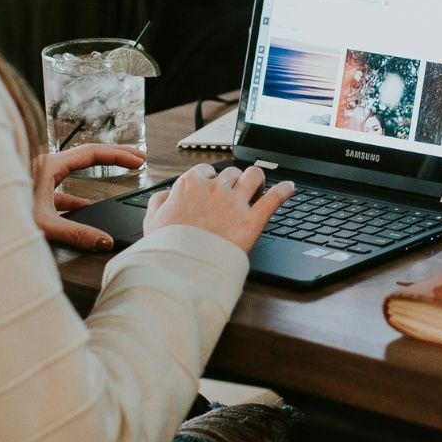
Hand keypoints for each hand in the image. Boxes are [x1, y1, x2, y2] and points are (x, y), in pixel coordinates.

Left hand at [33, 142, 145, 250]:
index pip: (92, 153)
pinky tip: (86, 206)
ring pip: (76, 168)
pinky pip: (63, 186)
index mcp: (50, 165)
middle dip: (116, 155)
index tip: (138, 161)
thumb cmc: (5, 215)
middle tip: (139, 157)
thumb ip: (77, 233)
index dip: (118, 155)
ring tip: (120, 172)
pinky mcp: (36, 191)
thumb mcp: (45, 224)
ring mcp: (40, 177)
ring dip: (100, 170)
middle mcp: (46, 166)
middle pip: (88, 155)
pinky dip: (79, 193)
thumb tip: (105, 241)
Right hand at [144, 162, 295, 253]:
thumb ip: (159, 201)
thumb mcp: (151, 221)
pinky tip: (290, 188)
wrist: (181, 270)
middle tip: (235, 194)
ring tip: (259, 187)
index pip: (206, 171)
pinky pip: (275, 197)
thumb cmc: (166, 248)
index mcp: (190, 185)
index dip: (211, 180)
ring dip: (257, 180)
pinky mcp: (253, 220)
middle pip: (231, 173)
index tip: (212, 188)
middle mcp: (215, 188)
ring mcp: (235, 203)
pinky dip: (285, 190)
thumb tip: (167, 195)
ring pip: (254, 175)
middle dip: (234, 182)